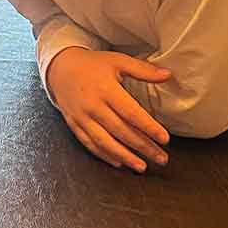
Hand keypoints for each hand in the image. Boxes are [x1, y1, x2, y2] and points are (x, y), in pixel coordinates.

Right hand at [47, 47, 171, 172]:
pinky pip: (89, 143)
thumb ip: (142, 70)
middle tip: (162, 158)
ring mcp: (82, 117)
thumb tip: (167, 75)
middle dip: (143, 147)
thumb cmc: (92, 65)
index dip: (149, 127)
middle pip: (121, 131)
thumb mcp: (117, 61)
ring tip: (142, 166)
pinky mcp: (74, 124)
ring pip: (105, 142)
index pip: (131, 113)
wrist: (59, 68)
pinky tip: (118, 162)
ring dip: (125, 156)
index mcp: (106, 89)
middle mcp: (93, 106)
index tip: (165, 139)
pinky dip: (104, 155)